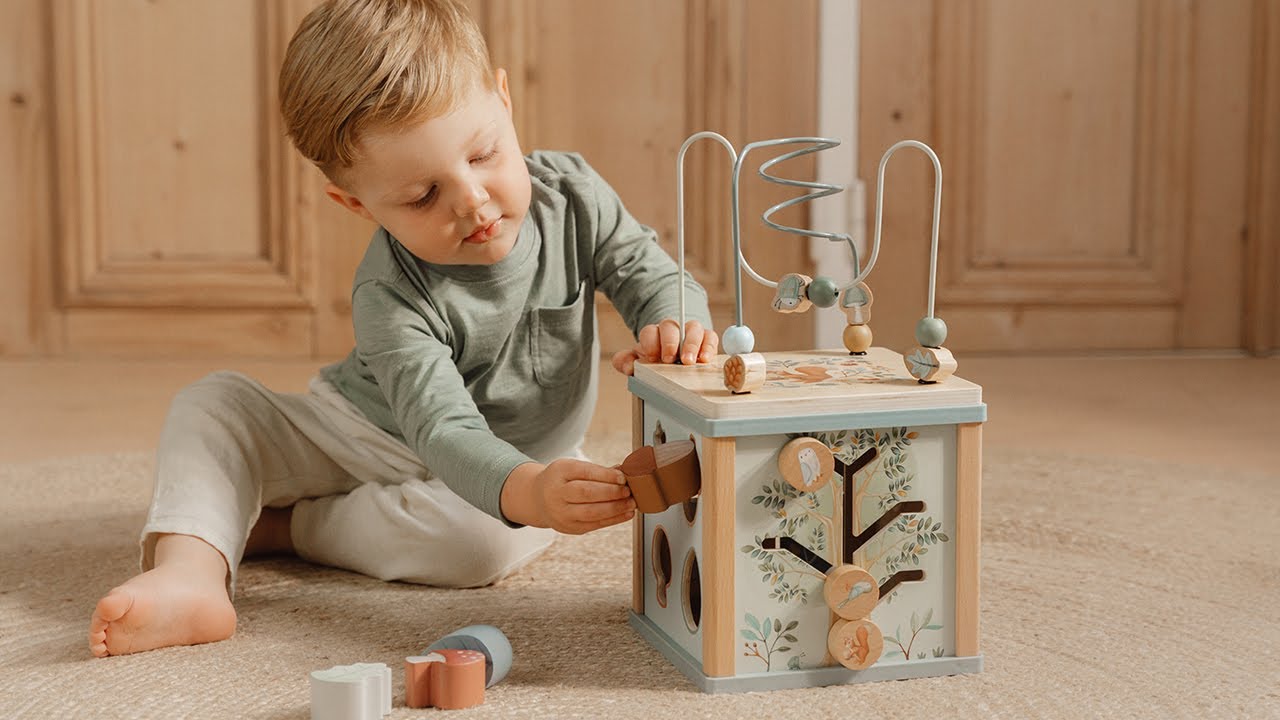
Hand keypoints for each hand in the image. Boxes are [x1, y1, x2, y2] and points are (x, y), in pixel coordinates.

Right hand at [503, 459, 635, 533]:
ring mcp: (561, 513)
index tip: (623, 477)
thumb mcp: (573, 468)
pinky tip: (626, 514)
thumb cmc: (562, 480)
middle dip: (612, 492)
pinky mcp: (569, 527)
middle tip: (628, 491)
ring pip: (591, 512)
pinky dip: (613, 520)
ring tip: (631, 503)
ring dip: (615, 508)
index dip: (606, 475)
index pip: (584, 472)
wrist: (538, 499)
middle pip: (587, 493)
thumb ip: (597, 471)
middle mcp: (557, 493)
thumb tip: (624, 472)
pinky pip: (594, 524)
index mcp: (559, 472)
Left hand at [611, 319, 718, 375]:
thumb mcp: (638, 360)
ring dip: (691, 344)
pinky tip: (704, 359)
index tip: (652, 357)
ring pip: (693, 328)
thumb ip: (626, 361)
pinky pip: (711, 337)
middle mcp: (673, 329)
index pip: (650, 331)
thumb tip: (628, 367)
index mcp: (654, 333)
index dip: (650, 343)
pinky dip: (709, 346)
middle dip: (670, 342)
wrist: (674, 356)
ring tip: (689, 361)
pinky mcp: (707, 339)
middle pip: (671, 326)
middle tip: (669, 359)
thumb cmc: (656, 359)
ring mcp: (691, 332)